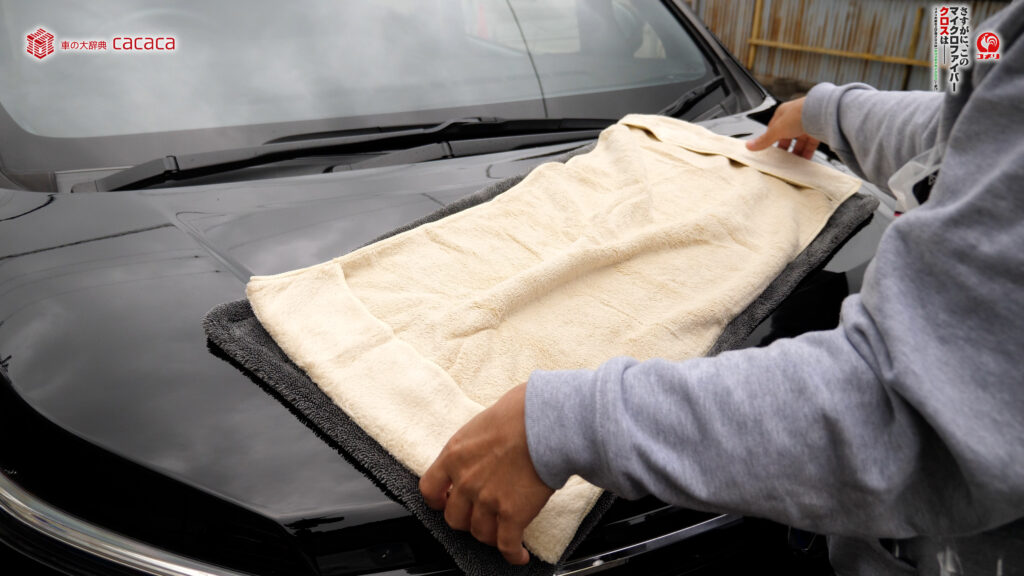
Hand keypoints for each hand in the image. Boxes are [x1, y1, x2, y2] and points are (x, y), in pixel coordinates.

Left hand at [420, 383, 554, 564]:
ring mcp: (488, 500)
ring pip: (480, 534)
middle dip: (467, 520)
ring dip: (491, 536)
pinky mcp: (513, 514)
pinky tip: (518, 555)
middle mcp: (466, 481)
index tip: (447, 501)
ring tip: (502, 533)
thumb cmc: (521, 411)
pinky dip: (512, 554)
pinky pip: (507, 544)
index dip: (438, 501)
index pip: (429, 489)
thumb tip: (487, 444)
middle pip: (455, 518)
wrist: (546, 420)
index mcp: (454, 456)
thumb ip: (476, 442)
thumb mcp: (484, 421)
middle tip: (479, 516)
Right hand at [745, 97, 819, 158]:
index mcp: (783, 114)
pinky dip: (807, 153)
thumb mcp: (777, 129)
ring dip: (796, 152)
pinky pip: (811, 145)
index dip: (770, 140)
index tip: (768, 151)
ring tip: (793, 163)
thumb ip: (764, 140)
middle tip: (781, 159)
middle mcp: (796, 118)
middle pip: (787, 137)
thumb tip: (749, 145)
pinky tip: (804, 160)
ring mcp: (808, 124)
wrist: (822, 113)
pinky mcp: (818, 131)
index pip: (773, 129)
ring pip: (800, 142)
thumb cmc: (800, 113)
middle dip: (784, 149)